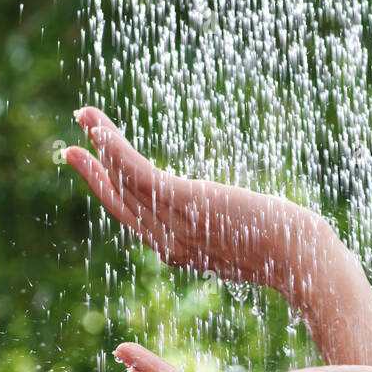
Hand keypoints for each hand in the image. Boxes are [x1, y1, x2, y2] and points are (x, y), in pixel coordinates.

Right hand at [65, 107, 336, 305]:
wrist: (301, 256)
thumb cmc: (289, 250)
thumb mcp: (247, 238)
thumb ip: (226, 227)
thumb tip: (233, 214)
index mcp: (181, 254)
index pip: (138, 221)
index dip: (114, 195)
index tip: (99, 169)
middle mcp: (168, 246)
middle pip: (121, 203)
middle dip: (94, 173)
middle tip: (70, 147)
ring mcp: (172, 226)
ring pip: (123, 181)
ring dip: (101, 144)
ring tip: (84, 115)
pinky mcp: (181, 203)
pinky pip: (135, 172)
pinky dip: (112, 147)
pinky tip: (99, 125)